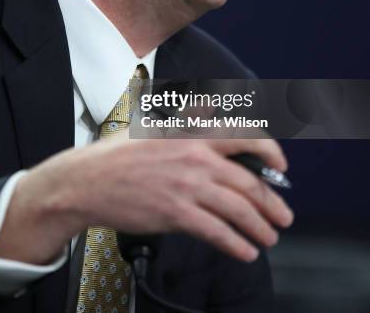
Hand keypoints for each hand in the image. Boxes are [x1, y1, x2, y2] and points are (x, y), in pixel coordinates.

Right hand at [0, 136, 292, 264]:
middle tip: (283, 216)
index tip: (281, 168)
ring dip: (261, 227)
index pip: (245, 135)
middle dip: (273, 203)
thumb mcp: (154, 125)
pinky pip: (218, 232)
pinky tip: (245, 250)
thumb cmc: (118, 154)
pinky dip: (237, 244)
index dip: (271, 151)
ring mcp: (187, 185)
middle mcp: (195, 155)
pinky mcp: (177, 213)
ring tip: (269, 237)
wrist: (86, 181)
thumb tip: (214, 120)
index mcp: (192, 131)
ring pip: (239, 209)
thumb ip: (185, 122)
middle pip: (249, 180)